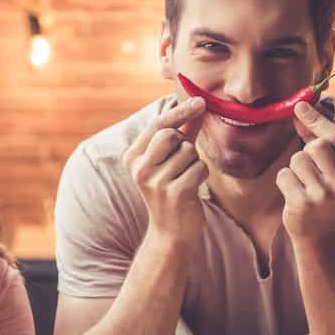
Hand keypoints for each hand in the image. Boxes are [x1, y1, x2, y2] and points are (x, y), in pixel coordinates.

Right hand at [123, 97, 207, 249]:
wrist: (170, 233)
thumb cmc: (171, 190)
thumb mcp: (171, 160)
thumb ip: (183, 133)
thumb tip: (199, 106)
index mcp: (133, 158)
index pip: (157, 125)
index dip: (180, 111)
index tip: (201, 101)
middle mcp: (140, 169)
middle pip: (172, 135)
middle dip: (185, 144)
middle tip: (182, 162)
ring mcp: (156, 183)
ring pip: (189, 152)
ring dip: (194, 162)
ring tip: (185, 179)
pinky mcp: (175, 194)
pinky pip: (199, 168)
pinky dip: (201, 175)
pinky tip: (192, 189)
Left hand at [278, 102, 334, 244]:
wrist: (322, 235)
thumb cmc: (326, 194)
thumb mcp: (333, 169)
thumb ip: (318, 140)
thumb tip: (300, 111)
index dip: (316, 119)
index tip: (299, 106)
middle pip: (316, 146)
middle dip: (306, 152)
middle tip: (310, 169)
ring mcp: (323, 196)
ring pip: (297, 160)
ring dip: (294, 168)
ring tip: (303, 184)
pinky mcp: (302, 205)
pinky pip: (284, 176)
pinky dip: (284, 181)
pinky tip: (294, 194)